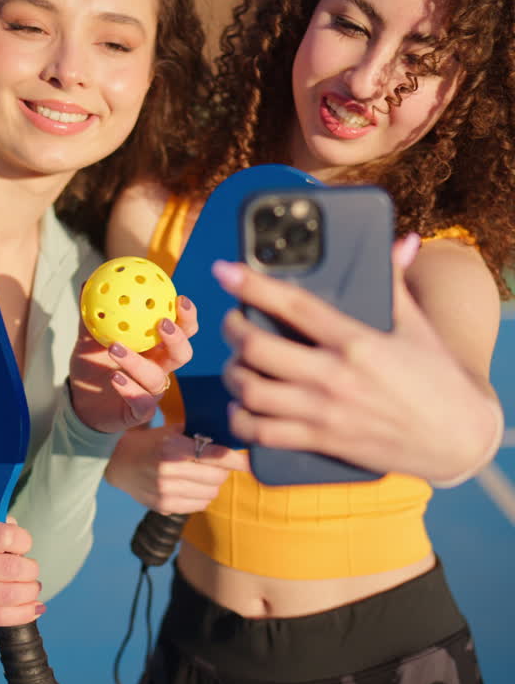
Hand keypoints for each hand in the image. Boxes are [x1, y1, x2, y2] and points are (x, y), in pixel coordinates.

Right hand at [0, 518, 43, 626]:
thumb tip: (18, 531)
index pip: (5, 536)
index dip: (24, 540)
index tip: (23, 545)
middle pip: (12, 568)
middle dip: (31, 570)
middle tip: (30, 570)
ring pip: (10, 595)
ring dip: (31, 592)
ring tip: (31, 588)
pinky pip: (1, 617)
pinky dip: (25, 613)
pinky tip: (35, 608)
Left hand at [68, 295, 197, 432]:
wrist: (79, 401)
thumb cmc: (92, 364)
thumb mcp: (88, 337)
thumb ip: (92, 314)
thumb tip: (87, 283)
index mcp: (154, 346)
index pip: (180, 329)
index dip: (186, 316)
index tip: (180, 299)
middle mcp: (159, 367)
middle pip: (182, 353)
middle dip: (178, 338)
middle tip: (162, 323)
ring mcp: (151, 391)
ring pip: (157, 378)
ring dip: (138, 362)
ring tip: (115, 348)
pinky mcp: (140, 412)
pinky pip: (142, 403)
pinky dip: (129, 389)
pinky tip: (115, 378)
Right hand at [105, 424, 245, 512]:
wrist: (118, 463)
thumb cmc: (151, 443)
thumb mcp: (171, 431)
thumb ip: (198, 434)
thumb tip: (231, 438)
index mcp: (171, 448)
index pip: (214, 456)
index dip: (235, 459)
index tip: (249, 461)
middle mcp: (168, 472)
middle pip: (217, 477)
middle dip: (223, 470)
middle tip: (219, 463)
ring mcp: (165, 493)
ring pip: (211, 493)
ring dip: (213, 484)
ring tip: (203, 474)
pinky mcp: (164, 507)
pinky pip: (199, 505)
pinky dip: (202, 496)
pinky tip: (192, 486)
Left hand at [213, 240, 501, 484]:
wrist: (457, 439)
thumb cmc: (437, 379)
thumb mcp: (416, 327)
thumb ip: (396, 283)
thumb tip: (402, 241)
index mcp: (356, 341)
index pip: (293, 306)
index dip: (253, 285)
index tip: (226, 271)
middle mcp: (335, 377)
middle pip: (257, 349)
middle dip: (233, 330)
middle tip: (232, 321)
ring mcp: (325, 414)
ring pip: (252, 393)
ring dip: (232, 375)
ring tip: (236, 363)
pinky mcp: (321, 442)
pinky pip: (262, 434)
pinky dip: (241, 420)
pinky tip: (242, 407)